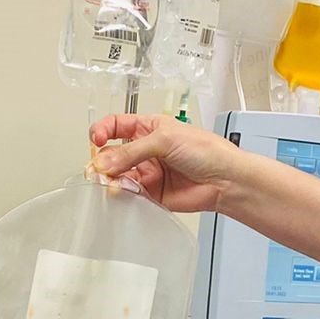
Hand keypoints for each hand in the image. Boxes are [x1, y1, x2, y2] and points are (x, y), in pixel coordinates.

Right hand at [89, 115, 237, 213]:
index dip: (102, 131)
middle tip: (100, 168)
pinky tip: (122, 191)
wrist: (223, 180)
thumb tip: (104, 161)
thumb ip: (132, 151)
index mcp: (149, 128)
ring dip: (111, 178)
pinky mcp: (150, 193)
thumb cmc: (206, 151)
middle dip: (103, 160)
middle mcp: (145, 150)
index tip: (96, 140)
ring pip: (118, 175)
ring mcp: (147, 172)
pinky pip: (128, 193)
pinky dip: (121, 193)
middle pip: (112, 153)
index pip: (116, 125)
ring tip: (112, 181)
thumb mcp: (165, 140)